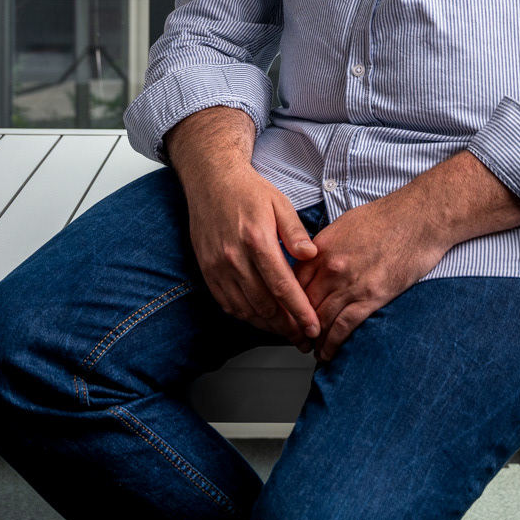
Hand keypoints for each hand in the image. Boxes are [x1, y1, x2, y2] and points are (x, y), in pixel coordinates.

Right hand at [165, 107, 321, 348]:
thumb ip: (295, 233)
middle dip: (287, 327)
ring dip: (267, 326)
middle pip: (264, 305)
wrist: (211, 181)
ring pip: (245, 309)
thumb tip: (312, 256)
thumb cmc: (248, 191)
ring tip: (286, 332)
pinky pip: (227, 304)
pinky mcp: (207, 271)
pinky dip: (245, 316)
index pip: (282, 286)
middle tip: (303, 339)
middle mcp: (235, 257)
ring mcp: (218, 266)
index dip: (299, 312)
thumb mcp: (279, 203)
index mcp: (257, 240)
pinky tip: (260, 318)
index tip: (313, 328)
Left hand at [290, 152, 519, 362]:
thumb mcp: (345, 224)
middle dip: (296, 325)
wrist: (419, 218)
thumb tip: (313, 262)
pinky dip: (332, 344)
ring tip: (308, 350)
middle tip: (293, 338)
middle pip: (302, 304)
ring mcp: (350, 283)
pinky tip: (326, 354)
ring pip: (321, 319)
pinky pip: (343, 327)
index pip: (291, 282)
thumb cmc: (386, 217)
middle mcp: (330, 267)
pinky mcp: (371, 297)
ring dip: (312, 339)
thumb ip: (325, 246)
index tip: (285, 315)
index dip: (286, 302)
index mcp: (321, 248)